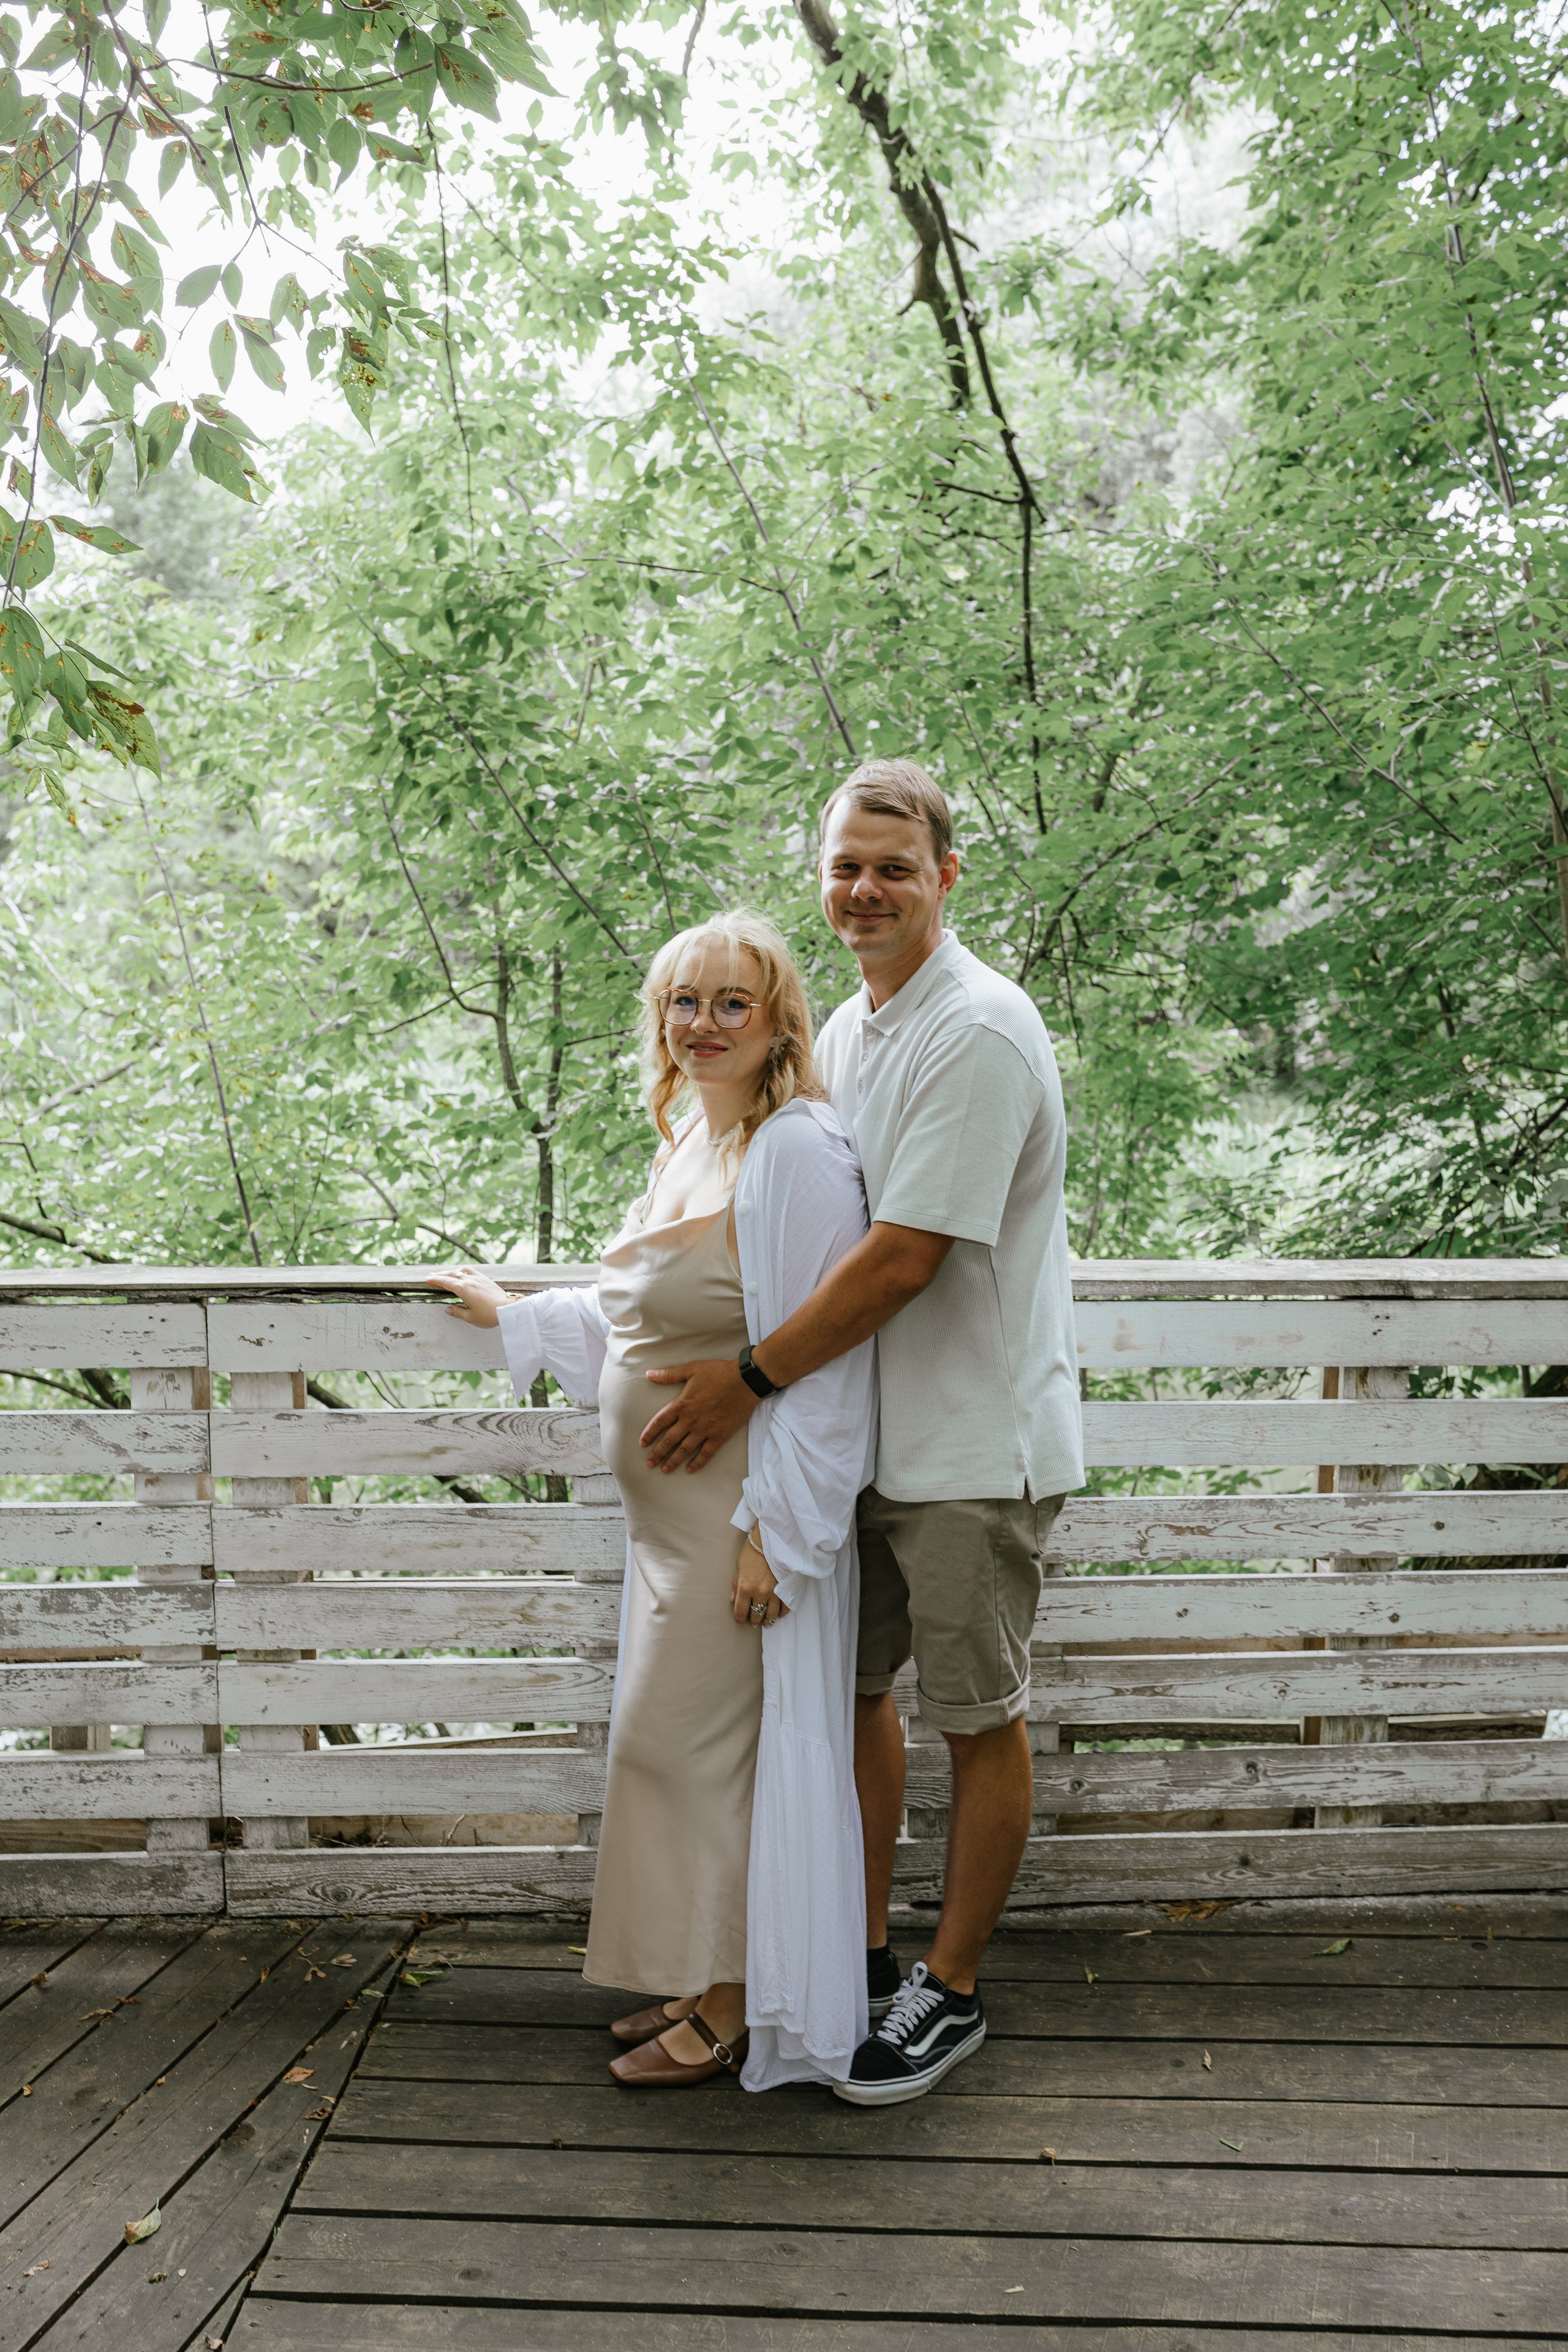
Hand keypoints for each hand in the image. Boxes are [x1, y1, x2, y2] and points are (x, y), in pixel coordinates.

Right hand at [426, 1267, 511, 1327]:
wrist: (508, 1308)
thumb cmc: (490, 1315)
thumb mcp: (471, 1317)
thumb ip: (458, 1312)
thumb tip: (448, 1309)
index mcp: (464, 1289)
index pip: (446, 1282)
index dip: (435, 1280)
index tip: (428, 1279)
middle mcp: (470, 1280)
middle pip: (452, 1274)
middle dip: (441, 1274)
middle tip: (432, 1276)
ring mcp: (479, 1278)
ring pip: (462, 1270)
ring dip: (452, 1271)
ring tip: (447, 1274)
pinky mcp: (486, 1279)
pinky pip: (472, 1271)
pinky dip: (463, 1270)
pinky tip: (464, 1274)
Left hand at [639, 1356, 758, 1471]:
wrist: (746, 1381)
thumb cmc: (719, 1373)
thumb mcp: (691, 1369)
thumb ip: (669, 1375)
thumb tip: (649, 1375)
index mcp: (682, 1404)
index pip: (660, 1422)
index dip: (649, 1433)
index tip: (643, 1444)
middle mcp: (690, 1420)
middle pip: (669, 1440)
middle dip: (658, 1453)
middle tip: (650, 1463)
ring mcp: (705, 1429)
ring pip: (685, 1449)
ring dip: (673, 1460)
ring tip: (664, 1470)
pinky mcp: (719, 1435)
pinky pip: (706, 1453)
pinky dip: (698, 1462)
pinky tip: (690, 1469)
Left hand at [732, 1530, 788, 1628]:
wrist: (772, 1540)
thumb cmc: (752, 1551)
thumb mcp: (738, 1567)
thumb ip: (735, 1585)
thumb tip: (733, 1599)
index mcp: (745, 1588)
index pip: (740, 1612)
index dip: (740, 1619)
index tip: (741, 1621)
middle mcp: (759, 1593)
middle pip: (756, 1616)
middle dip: (754, 1620)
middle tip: (753, 1620)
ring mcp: (775, 1593)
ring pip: (771, 1615)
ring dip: (767, 1620)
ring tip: (766, 1620)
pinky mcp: (787, 1589)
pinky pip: (784, 1608)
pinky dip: (780, 1613)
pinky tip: (777, 1613)